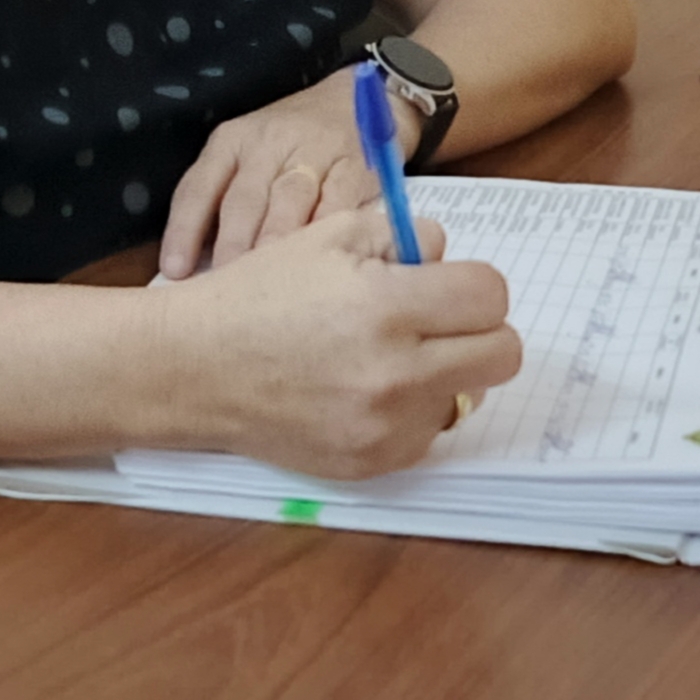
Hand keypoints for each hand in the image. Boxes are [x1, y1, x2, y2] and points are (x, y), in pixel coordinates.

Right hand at [146, 202, 518, 479]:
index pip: (491, 295)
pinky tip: (365, 389)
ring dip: (445, 372)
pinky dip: (411, 409)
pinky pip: (428, 432)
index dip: (472, 283)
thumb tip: (447, 255)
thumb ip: (403, 236)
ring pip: (469, 396)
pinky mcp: (373, 464)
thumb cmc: (260, 293)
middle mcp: (395, 374)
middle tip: (438, 320)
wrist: (196, 368)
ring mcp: (386, 428)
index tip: (445, 284)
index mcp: (387, 306)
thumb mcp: (329, 235)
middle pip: (503, 354)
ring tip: (390, 355)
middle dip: (478, 329)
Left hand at [161, 67, 405, 276]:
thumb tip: (196, 263)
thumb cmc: (291, 139)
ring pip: (288, 199)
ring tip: (267, 280)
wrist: (357, 100)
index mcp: (231, 142)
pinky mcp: (354, 164)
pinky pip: (337, 199)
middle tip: (224, 286)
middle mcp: (268, 143)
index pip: (199, 187)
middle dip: (231, 244)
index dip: (184, 230)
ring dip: (275, 239)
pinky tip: (317, 256)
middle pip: (244, 198)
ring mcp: (313, 151)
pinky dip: (325, 228)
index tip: (174, 270)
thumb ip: (225, 198)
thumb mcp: (248, 152)